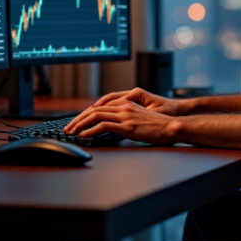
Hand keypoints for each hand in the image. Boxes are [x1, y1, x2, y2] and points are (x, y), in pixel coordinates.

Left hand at [64, 100, 179, 144]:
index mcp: (126, 104)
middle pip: (94, 110)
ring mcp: (125, 116)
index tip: (77, 122)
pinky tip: (83, 135)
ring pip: (96, 116)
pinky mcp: (127, 126)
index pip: (100, 107)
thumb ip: (125, 119)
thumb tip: (112, 128)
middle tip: (68, 127)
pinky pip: (104, 125)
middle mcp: (124, 107)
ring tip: (72, 132)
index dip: (85, 114)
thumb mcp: (139, 119)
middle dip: (78, 119)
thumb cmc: (158, 126)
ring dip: (80, 124)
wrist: (171, 127)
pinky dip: (90, 130)